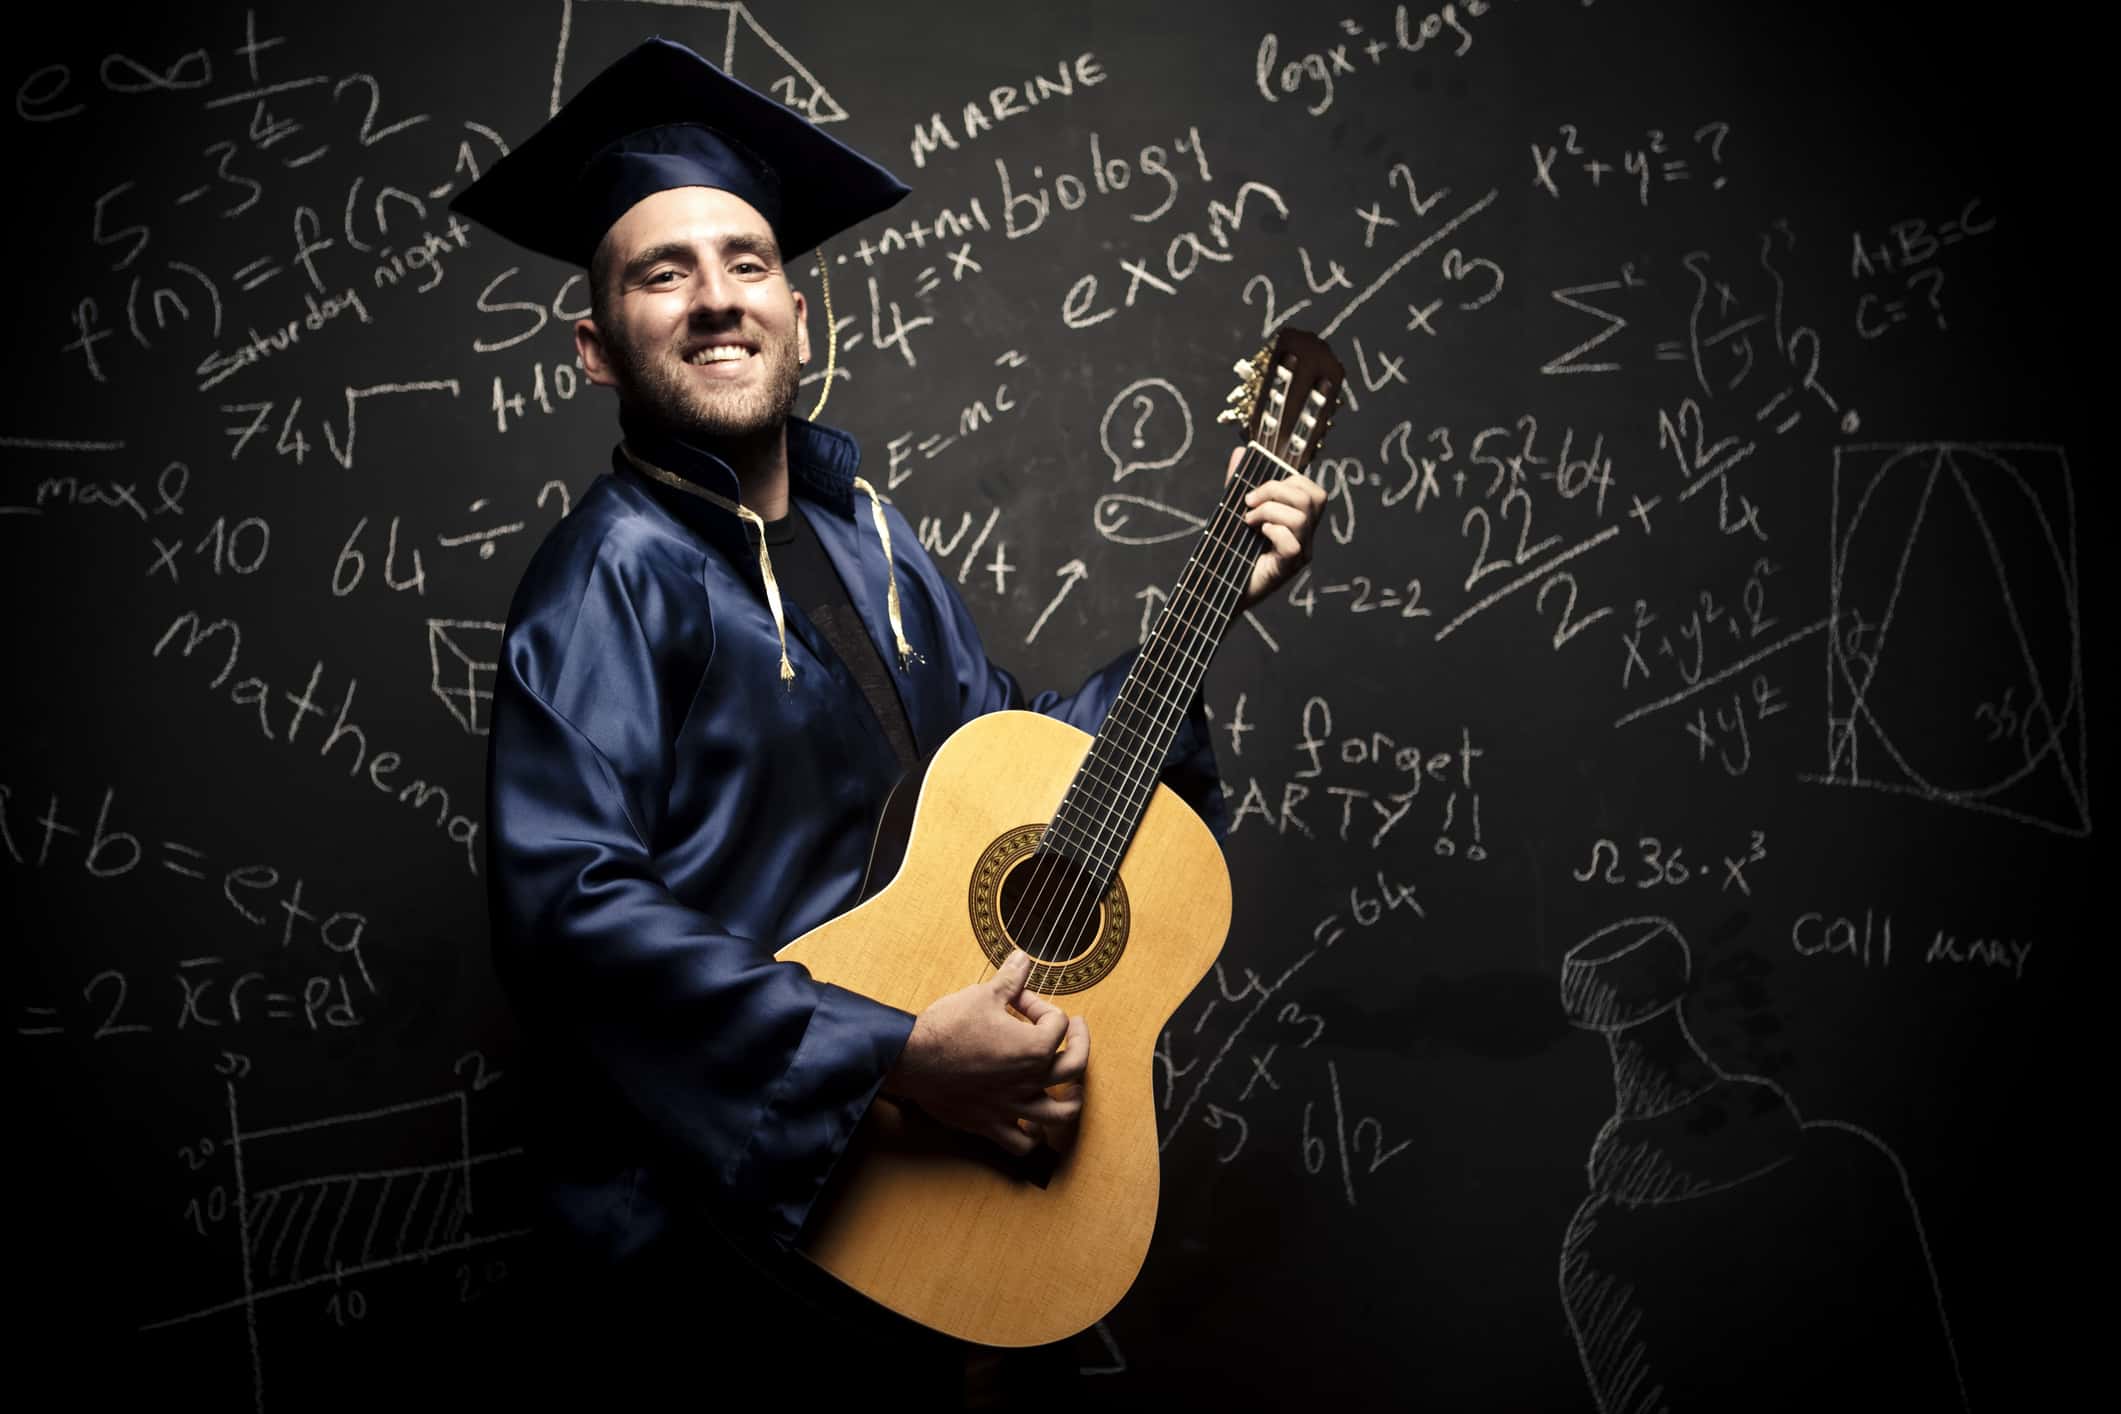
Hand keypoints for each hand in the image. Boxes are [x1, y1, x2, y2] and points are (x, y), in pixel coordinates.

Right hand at [882, 949, 1088, 1156]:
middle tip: (1076, 1031)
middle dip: (1081, 1044)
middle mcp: (1030, 1080)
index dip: (1040, 1005)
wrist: (910, 1060)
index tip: (1018, 1000)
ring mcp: (1012, 1106)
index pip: (1057, 1023)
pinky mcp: (991, 1124)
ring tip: (1072, 1089)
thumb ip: (1010, 979)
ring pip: (1060, 1114)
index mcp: (1033, 1048)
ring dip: (1072, 1100)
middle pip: (1075, 1067)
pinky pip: (1022, 1143)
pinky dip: (1033, 1137)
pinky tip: (1033, 1125)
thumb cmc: (946, 1028)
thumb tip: (1024, 957)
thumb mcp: (981, 995)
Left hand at [1225, 446, 1325, 611]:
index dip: (1289, 481)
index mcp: (1298, 522)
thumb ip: (1238, 483)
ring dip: (1269, 510)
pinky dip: (1273, 531)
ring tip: (1248, 521)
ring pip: (1302, 517)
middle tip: (1248, 503)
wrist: (1217, 588)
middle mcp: (1305, 537)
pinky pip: (1293, 542)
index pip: (1314, 491)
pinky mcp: (1288, 568)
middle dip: (1276, 490)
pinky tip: (1258, 535)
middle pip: (1314, 498)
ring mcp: (1301, 554)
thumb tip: (1240, 452)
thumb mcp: (1234, 510)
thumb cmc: (1230, 551)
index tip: (1256, 491)